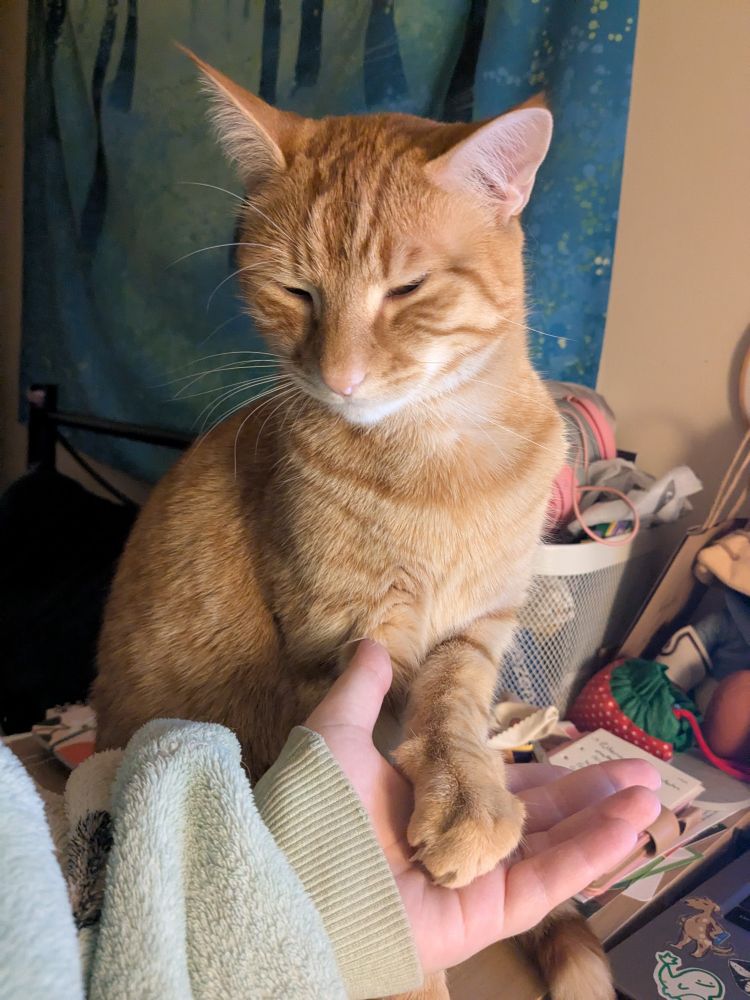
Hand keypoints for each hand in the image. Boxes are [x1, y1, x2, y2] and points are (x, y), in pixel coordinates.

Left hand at [306, 639, 660, 973]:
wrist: (299, 879)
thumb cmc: (316, 802)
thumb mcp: (338, 731)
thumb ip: (361, 689)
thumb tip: (369, 641)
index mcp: (436, 798)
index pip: (505, 782)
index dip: (548, 766)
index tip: (584, 746)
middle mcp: (464, 838)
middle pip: (543, 813)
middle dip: (593, 791)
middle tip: (644, 771)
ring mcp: (480, 875)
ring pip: (556, 844)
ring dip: (606, 818)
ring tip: (652, 794)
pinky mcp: (490, 910)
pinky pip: (550, 881)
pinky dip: (593, 853)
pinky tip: (632, 825)